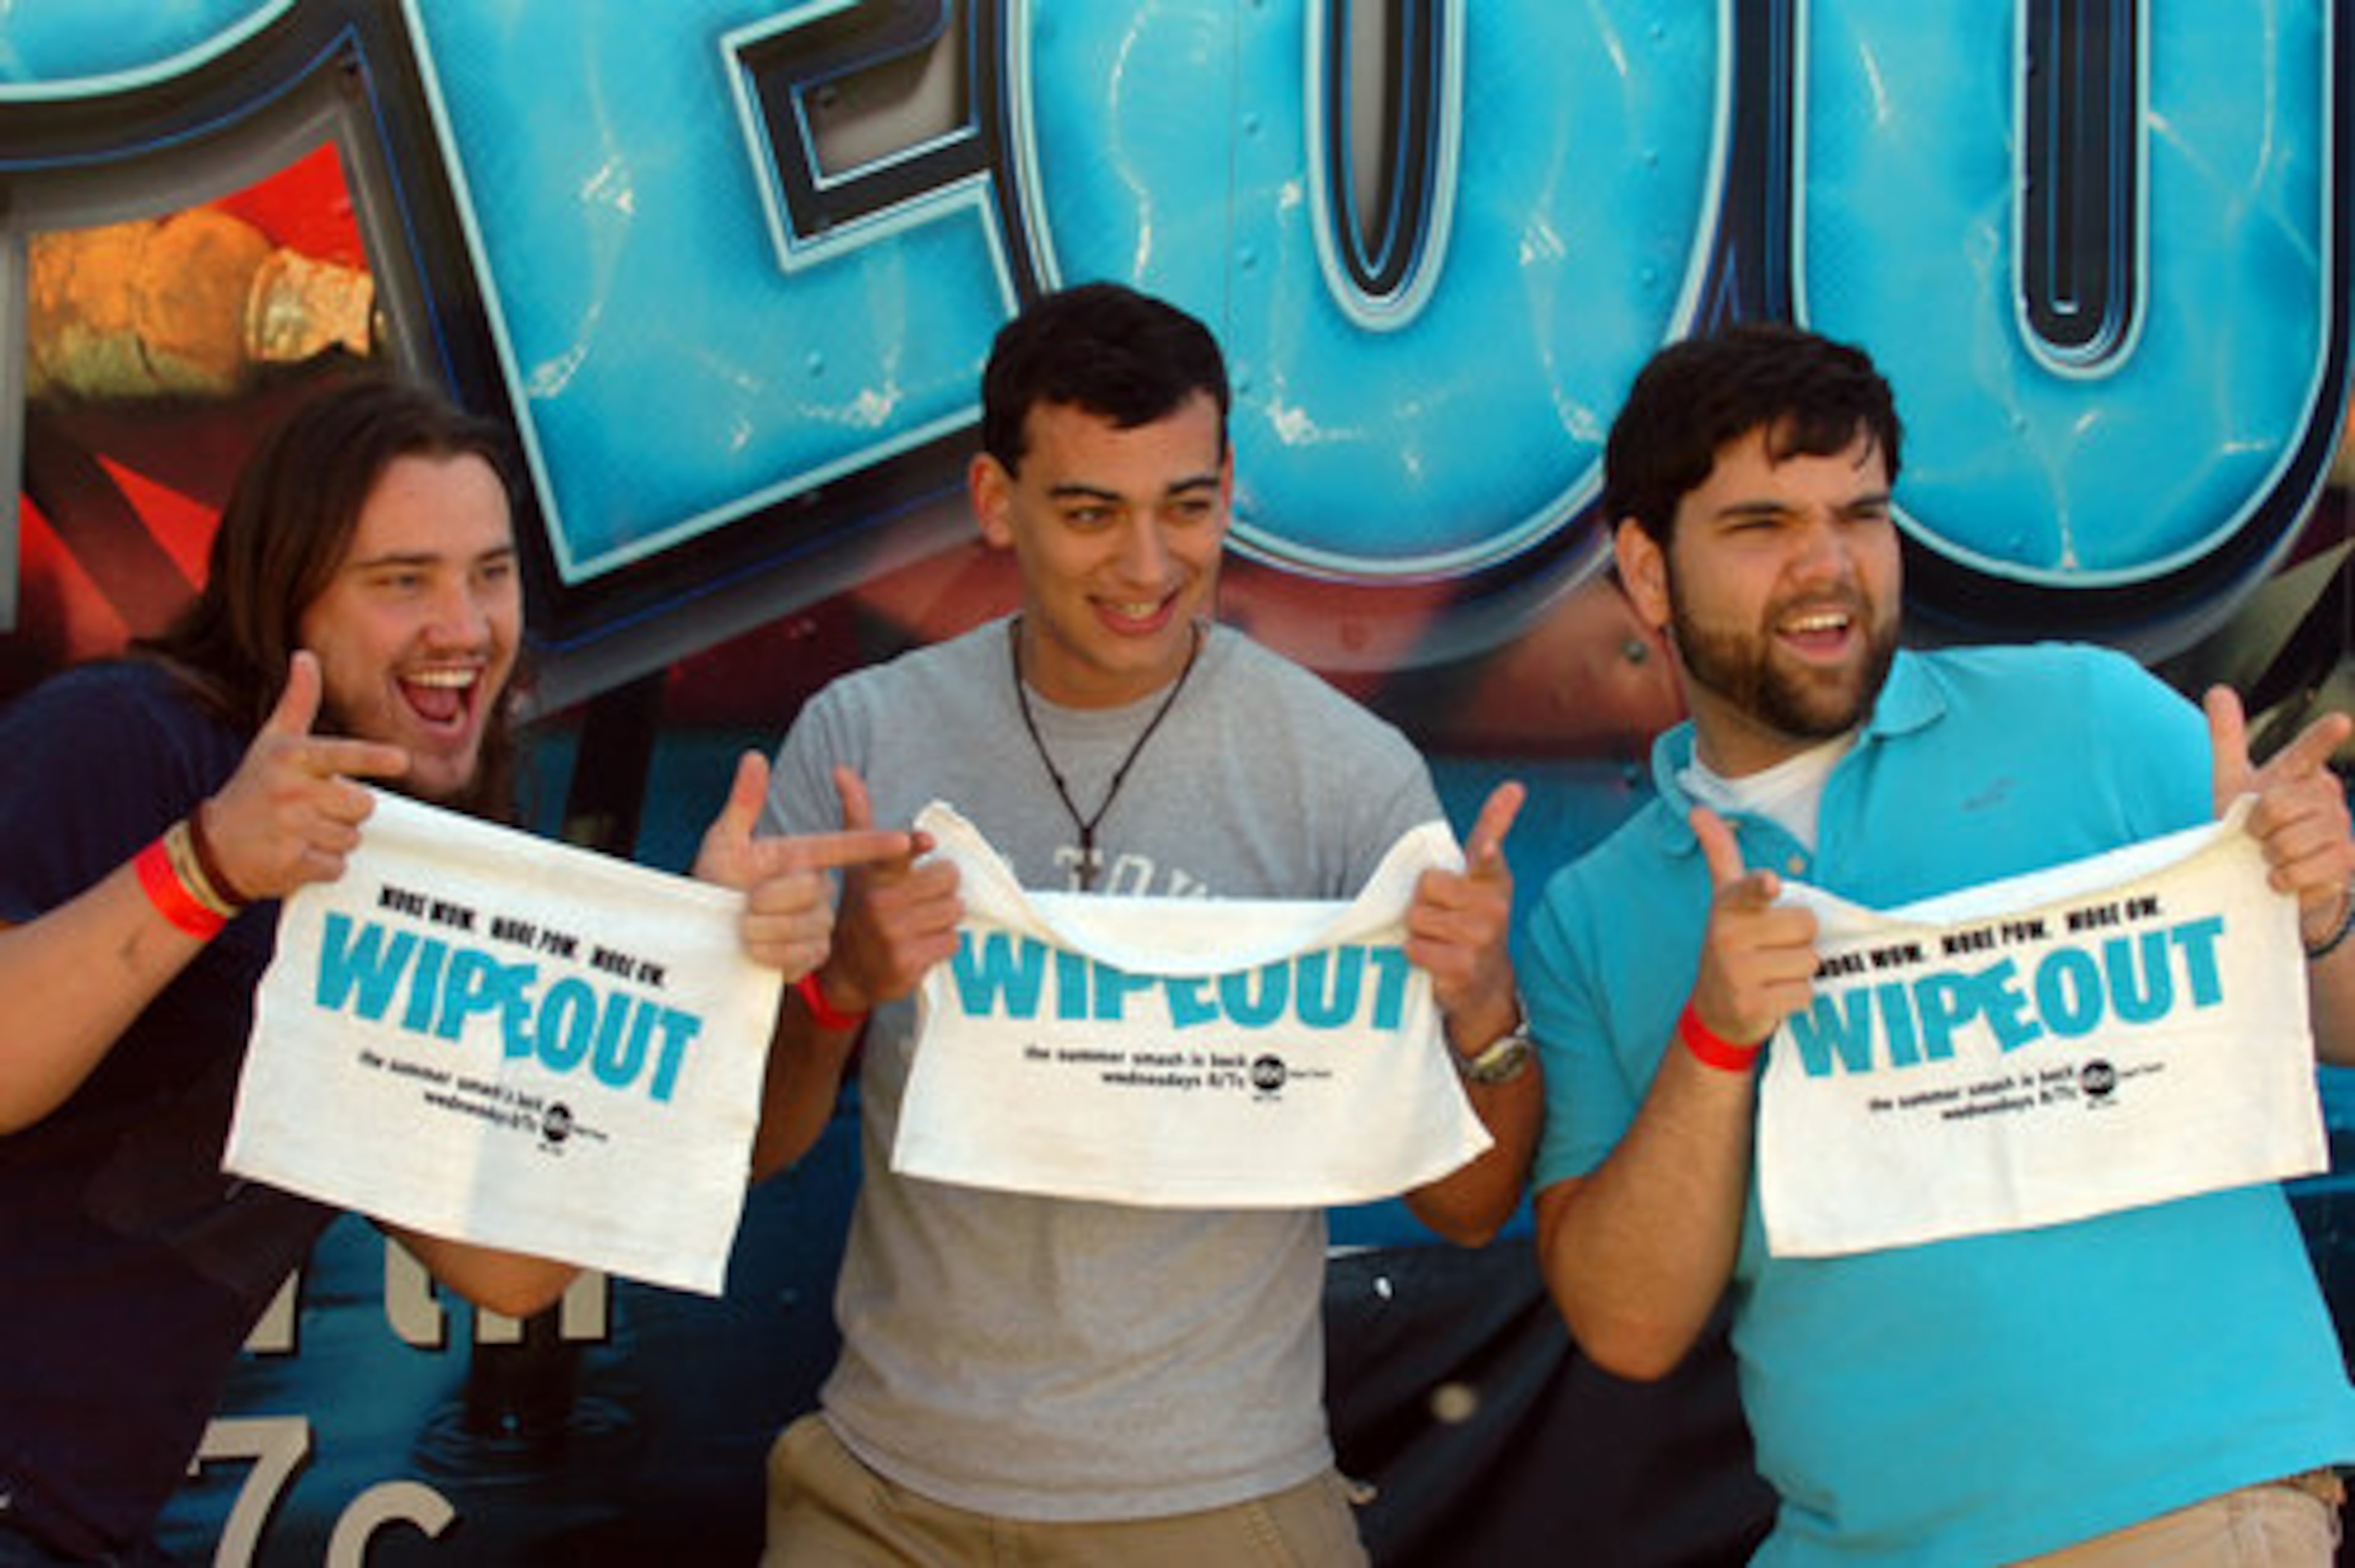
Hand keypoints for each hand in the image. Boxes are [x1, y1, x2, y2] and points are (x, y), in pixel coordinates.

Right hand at [200, 652, 409, 899]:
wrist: (215, 845)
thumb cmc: (256, 786)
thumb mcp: (273, 741)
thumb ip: (298, 701)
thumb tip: (306, 656)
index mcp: (292, 757)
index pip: (342, 755)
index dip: (373, 758)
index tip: (400, 759)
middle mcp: (291, 791)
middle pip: (363, 804)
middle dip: (347, 809)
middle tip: (314, 807)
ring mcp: (290, 829)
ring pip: (352, 837)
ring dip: (335, 838)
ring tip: (302, 830)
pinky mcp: (291, 864)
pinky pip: (337, 866)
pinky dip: (324, 865)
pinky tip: (298, 853)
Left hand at [693, 752, 915, 980]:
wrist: (708, 934)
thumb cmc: (717, 883)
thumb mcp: (724, 842)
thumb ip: (744, 802)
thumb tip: (754, 756)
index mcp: (803, 855)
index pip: (846, 846)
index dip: (877, 843)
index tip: (908, 841)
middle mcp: (818, 887)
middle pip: (809, 889)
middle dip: (767, 898)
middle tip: (743, 904)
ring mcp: (819, 922)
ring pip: (803, 924)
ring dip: (762, 929)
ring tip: (744, 928)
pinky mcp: (813, 954)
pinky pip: (800, 954)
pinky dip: (769, 953)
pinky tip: (754, 951)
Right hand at [811, 766, 962, 1013]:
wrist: (846, 972)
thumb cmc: (860, 908)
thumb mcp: (858, 863)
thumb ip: (856, 815)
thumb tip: (842, 769)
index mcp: (872, 875)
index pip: (898, 851)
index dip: (915, 844)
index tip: (925, 842)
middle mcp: (879, 903)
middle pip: (948, 879)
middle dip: (943, 888)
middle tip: (924, 898)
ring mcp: (892, 935)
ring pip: (954, 911)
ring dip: (945, 917)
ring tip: (921, 922)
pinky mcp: (907, 963)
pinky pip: (952, 942)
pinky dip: (943, 944)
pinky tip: (921, 944)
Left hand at [1406, 782, 1525, 1048]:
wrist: (1487, 987)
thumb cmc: (1474, 921)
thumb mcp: (1482, 877)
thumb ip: (1490, 832)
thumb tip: (1514, 785)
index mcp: (1495, 880)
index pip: (1491, 854)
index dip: (1492, 840)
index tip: (1497, 828)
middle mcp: (1494, 908)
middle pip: (1427, 884)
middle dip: (1424, 901)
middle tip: (1442, 917)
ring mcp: (1481, 939)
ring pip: (1418, 917)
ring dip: (1419, 930)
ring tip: (1441, 940)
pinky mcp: (1464, 967)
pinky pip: (1415, 947)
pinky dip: (1417, 954)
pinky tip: (1438, 960)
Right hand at [1688, 807, 1818, 1045]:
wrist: (1715, 1010)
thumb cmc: (1732, 943)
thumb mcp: (1724, 899)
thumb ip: (1720, 854)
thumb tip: (1698, 809)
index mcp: (1726, 907)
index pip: (1747, 891)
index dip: (1761, 887)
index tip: (1769, 883)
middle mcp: (1727, 938)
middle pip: (1805, 925)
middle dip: (1800, 938)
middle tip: (1774, 948)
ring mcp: (1738, 975)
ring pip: (1809, 961)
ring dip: (1800, 970)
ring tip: (1774, 973)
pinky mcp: (1753, 1006)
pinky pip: (1804, 994)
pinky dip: (1797, 997)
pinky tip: (1774, 995)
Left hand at [2206, 685, 2354, 940]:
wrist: (2272, 876)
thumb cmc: (2253, 824)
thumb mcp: (2235, 782)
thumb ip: (2228, 738)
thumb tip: (2218, 690)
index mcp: (2302, 772)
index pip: (2309, 751)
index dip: (2323, 738)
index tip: (2340, 723)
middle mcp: (2327, 796)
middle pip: (2275, 806)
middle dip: (2256, 827)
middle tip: (2258, 836)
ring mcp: (2341, 827)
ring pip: (2289, 842)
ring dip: (2269, 856)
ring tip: (2272, 858)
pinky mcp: (2346, 861)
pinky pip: (2306, 870)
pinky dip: (2285, 879)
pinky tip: (2284, 879)